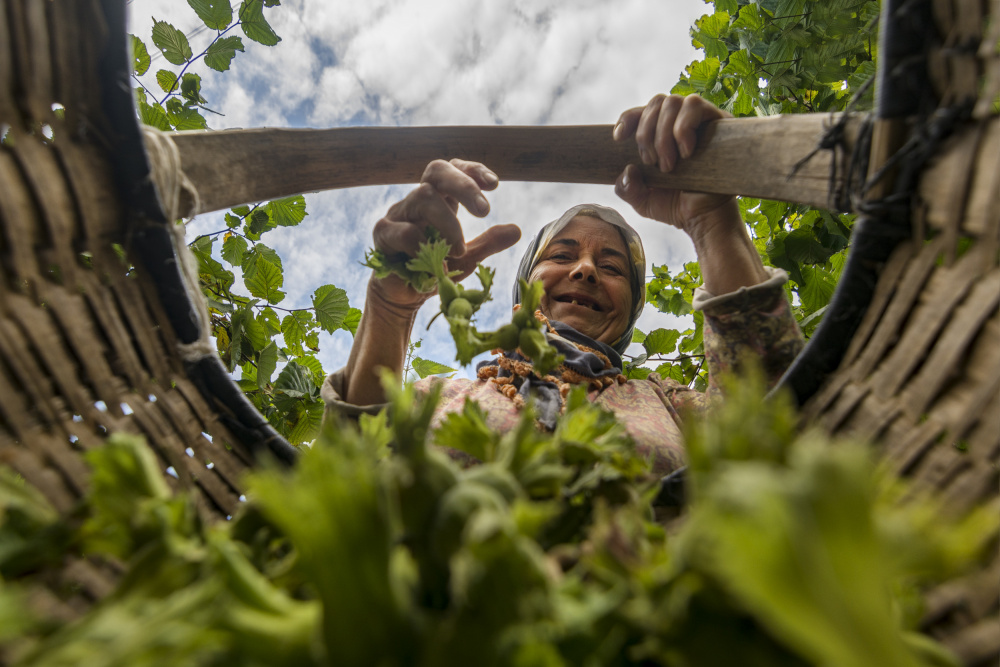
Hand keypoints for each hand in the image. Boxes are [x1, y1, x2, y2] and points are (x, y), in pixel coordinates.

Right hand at [369, 158, 520, 313]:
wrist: (403, 296)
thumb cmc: (433, 269)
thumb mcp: (467, 257)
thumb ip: (488, 242)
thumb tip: (517, 230)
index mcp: (439, 199)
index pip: (452, 169)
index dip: (472, 170)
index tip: (495, 184)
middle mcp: (418, 199)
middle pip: (437, 170)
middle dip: (464, 186)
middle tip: (485, 211)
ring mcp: (398, 213)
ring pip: (424, 197)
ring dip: (449, 224)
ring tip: (459, 250)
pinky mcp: (383, 234)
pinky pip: (406, 231)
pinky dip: (425, 247)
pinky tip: (436, 266)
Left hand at [613, 94, 736, 238]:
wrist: (705, 218)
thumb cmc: (676, 207)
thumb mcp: (642, 200)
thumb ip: (627, 188)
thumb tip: (628, 169)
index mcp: (659, 134)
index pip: (642, 111)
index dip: (628, 119)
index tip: (618, 139)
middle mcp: (679, 122)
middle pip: (656, 103)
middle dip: (646, 133)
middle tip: (651, 162)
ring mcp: (699, 120)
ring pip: (673, 101)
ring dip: (664, 133)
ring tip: (669, 165)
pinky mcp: (718, 122)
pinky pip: (695, 105)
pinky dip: (683, 127)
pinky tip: (686, 152)